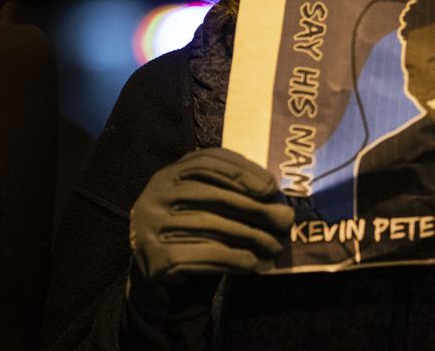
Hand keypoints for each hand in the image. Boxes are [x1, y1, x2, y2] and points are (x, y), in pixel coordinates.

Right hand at [125, 146, 293, 336]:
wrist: (158, 274)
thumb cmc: (194, 233)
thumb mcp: (208, 205)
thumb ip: (236, 196)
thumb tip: (281, 208)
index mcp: (169, 174)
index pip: (207, 162)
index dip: (241, 171)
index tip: (271, 187)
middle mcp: (155, 195)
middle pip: (213, 195)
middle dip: (254, 209)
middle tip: (284, 221)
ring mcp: (150, 226)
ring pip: (211, 226)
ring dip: (250, 237)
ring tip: (274, 247)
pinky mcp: (155, 257)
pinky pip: (203, 254)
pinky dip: (232, 259)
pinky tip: (251, 263)